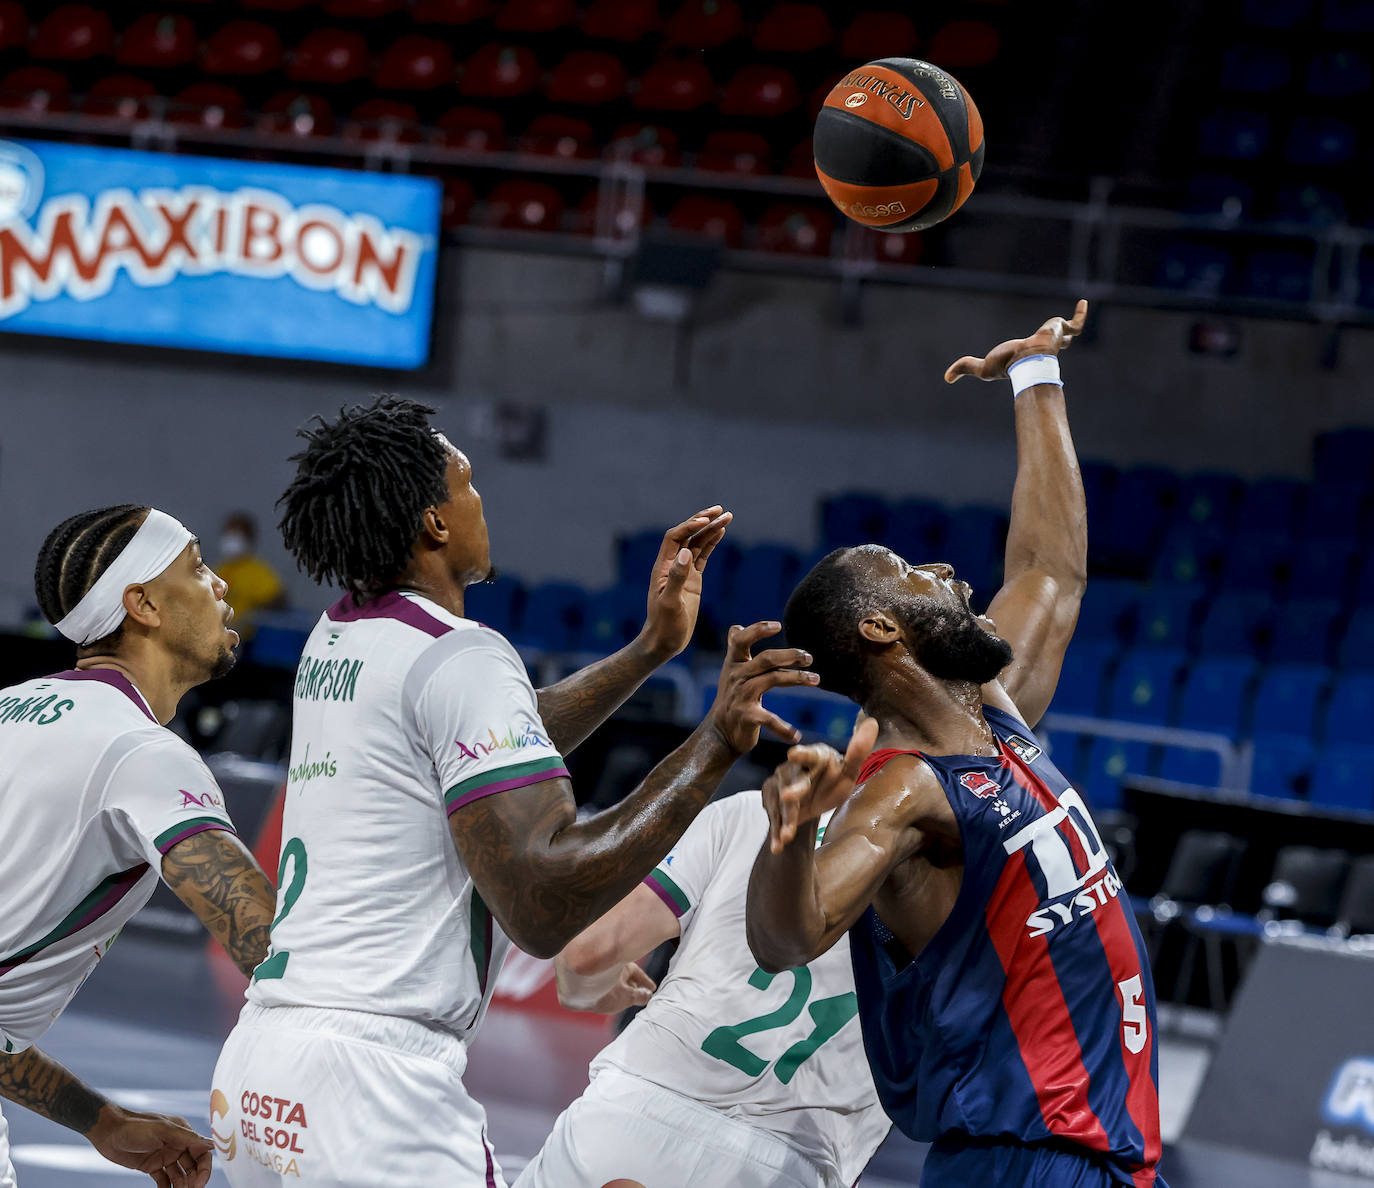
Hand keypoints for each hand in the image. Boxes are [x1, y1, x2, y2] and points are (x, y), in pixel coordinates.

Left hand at [87, 1105, 212, 1187]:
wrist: (108, 1131)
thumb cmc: (135, 1126)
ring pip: (179, 1175)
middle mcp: (176, 1145)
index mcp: (182, 1133)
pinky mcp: (151, 1166)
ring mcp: (164, 1156)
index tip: (200, 1183)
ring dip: (181, 1186)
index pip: (201, 1152)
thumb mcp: (162, 1130)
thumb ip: (187, 1138)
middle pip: (192, 1166)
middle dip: (193, 1180)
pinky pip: (164, 1180)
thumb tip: (212, 1144)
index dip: (204, 1168)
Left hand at [590, 961, 657, 1013]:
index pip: (638, 973)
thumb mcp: (626, 997)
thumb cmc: (603, 991)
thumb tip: (649, 995)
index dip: (646, 982)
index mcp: (623, 966)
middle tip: (642, 995)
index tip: (652, 988)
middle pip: (627, 976)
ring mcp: (600, 972)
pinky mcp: (589, 980)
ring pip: (616, 980)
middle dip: (634, 985)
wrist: (575, 989)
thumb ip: (640, 996)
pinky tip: (611, 998)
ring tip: (627, 999)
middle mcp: (612, 966)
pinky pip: (605, 984)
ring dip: (623, 988)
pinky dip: (612, 990)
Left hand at [639, 506, 732, 660]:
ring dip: (711, 529)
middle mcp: (672, 565)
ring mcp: (683, 571)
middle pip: (687, 535)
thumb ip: (677, 578)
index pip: (675, 537)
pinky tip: (722, 533)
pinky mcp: (693, 580)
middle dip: (702, 520)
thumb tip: (686, 553)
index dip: (690, 526)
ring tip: (728, 516)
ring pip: (698, 543)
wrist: (664, 641)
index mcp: (663, 567)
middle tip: (720, 509)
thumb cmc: (665, 625)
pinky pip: (703, 556)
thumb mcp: (671, 603)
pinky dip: (712, 543)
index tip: (706, 520)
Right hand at [707, 622, 818, 753]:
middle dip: (790, 655)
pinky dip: (783, 728)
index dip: (758, 630)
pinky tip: (795, 734)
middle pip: (766, 659)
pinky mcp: (747, 717)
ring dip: (798, 678)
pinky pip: (769, 719)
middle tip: (809, 658)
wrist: (719, 732)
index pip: (741, 641)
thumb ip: (736, 649)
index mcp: (734, 664)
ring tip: (816, 679)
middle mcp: (737, 677)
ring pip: (772, 679)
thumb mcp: (730, 672)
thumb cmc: (730, 698)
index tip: (778, 625)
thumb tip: (737, 626)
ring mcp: (741, 696)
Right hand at [763, 717, 878, 852]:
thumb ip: (858, 752)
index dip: (803, 754)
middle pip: (792, 780)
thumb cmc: (834, 782)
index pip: (810, 754)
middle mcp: (793, 767)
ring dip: (783, 819)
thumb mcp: (849, 773)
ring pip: (781, 802)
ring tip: (787, 836)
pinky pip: (773, 817)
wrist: (814, 801)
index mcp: (815, 756)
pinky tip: (777, 846)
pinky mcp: (770, 799)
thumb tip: (872, 722)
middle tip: (788, 798)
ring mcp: (778, 783)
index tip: (794, 754)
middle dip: (791, 791)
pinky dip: (775, 832)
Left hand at [944, 299, 1088, 382]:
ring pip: (1065, 334)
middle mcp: (1041, 348)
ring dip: (1069, 329)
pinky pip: (1076, 323)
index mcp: (1026, 355)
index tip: (1023, 351)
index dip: (1026, 352)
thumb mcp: (982, 367)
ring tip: (1072, 324)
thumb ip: (965, 368)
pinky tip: (1084, 302)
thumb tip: (946, 378)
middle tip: (1058, 340)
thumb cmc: (1007, 365)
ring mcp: (1054, 340)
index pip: (1028, 353)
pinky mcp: (1062, 331)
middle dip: (1053, 344)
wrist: (1026, 361)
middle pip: (1047, 346)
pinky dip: (1081, 313)